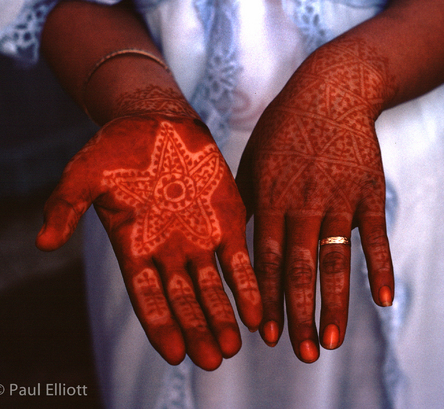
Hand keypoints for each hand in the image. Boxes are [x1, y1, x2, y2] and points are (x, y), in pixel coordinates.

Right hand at [36, 114, 261, 369]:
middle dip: (197, 329)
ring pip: (212, 288)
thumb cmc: (118, 148)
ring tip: (234, 346)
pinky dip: (246, 285)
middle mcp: (169, 251)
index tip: (175, 353)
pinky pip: (238, 261)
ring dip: (223, 316)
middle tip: (212, 359)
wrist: (157, 123)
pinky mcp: (226, 222)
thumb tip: (44, 242)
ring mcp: (200, 239)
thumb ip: (66, 206)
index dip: (160, 324)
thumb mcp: (85, 175)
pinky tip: (255, 311)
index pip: (147, 296)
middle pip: (184, 300)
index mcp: (135, 247)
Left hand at [236, 38, 393, 362]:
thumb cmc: (283, 129)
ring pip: (337, 261)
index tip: (263, 334)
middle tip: (301, 353)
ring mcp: (340, 199)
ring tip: (333, 341)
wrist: (330, 92)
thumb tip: (233, 245)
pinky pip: (376, 237)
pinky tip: (384, 300)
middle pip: (301, 269)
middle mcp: (305, 204)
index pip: (266, 260)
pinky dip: (381, 268)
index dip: (265, 298)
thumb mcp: (252, 162)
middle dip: (298, 314)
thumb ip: (245, 205)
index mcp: (271, 197)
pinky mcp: (369, 193)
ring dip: (336, 304)